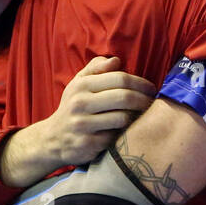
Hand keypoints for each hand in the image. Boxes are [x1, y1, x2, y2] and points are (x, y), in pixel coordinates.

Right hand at [36, 56, 154, 167]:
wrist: (53, 139)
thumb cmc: (73, 106)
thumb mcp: (79, 84)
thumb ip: (96, 68)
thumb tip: (116, 60)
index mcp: (81, 85)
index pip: (120, 78)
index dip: (140, 83)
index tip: (151, 89)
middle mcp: (80, 103)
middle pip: (124, 97)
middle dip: (144, 100)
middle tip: (152, 103)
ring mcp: (83, 125)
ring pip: (123, 118)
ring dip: (137, 117)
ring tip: (143, 115)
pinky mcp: (87, 144)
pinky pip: (116, 136)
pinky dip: (125, 133)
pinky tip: (128, 131)